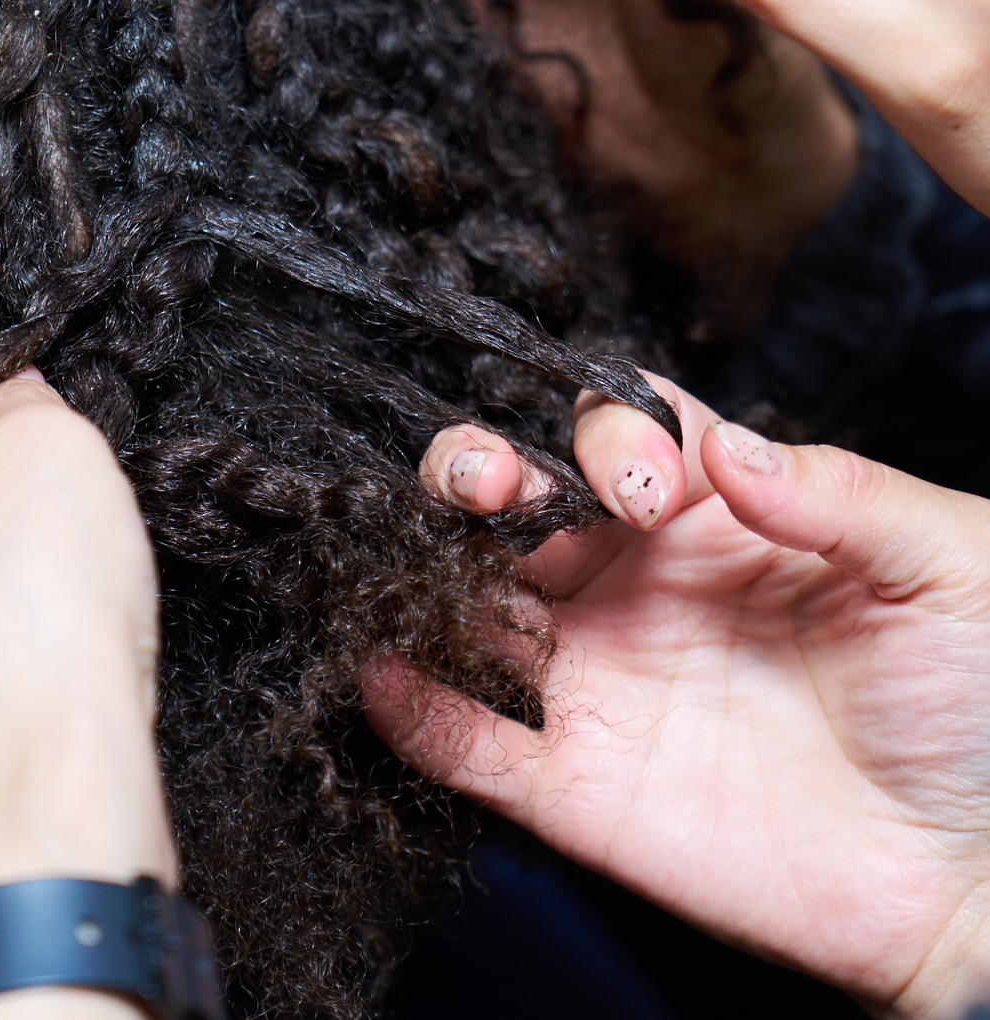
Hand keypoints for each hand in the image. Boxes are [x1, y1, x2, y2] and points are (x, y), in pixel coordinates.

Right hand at [372, 378, 989, 1016]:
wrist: (983, 881)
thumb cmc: (983, 706)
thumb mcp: (948, 568)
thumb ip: (845, 496)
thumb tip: (730, 450)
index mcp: (719, 515)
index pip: (622, 431)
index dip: (606, 429)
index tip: (642, 482)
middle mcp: (640, 583)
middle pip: (517, 494)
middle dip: (475, 463)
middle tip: (484, 481)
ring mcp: (602, 681)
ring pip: (474, 600)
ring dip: (424, 565)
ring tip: (407, 553)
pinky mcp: (582, 790)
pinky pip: (474, 746)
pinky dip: (414, 712)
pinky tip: (380, 672)